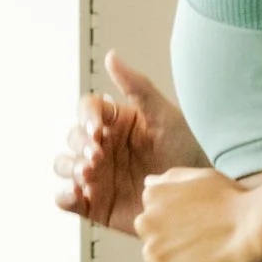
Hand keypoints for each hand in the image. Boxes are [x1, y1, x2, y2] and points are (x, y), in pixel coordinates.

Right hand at [54, 52, 178, 234]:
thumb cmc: (187, 152)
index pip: (87, 110)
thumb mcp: (165, 115)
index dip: (86, 117)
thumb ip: (137, 86)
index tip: (97, 129)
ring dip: (69, 167)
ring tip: (88, 174)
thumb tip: (111, 56)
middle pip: (73, 137)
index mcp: (115, 122)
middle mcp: (102, 146)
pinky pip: (67, 200)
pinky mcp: (96, 205)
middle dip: (80, 144)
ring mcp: (97, 176)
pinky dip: (64, 196)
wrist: (197, 196)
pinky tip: (75, 194)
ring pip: (64, 165)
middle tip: (97, 156)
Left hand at [137, 167, 261, 261]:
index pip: (157, 226)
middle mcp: (146, 224)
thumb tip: (148, 183)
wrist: (257, 228)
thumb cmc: (238, 203)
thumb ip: (172, 182)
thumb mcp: (201, 178)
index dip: (180, 240)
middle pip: (159, 252)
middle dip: (181, 261)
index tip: (201, 248)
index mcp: (153, 196)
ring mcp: (154, 255)